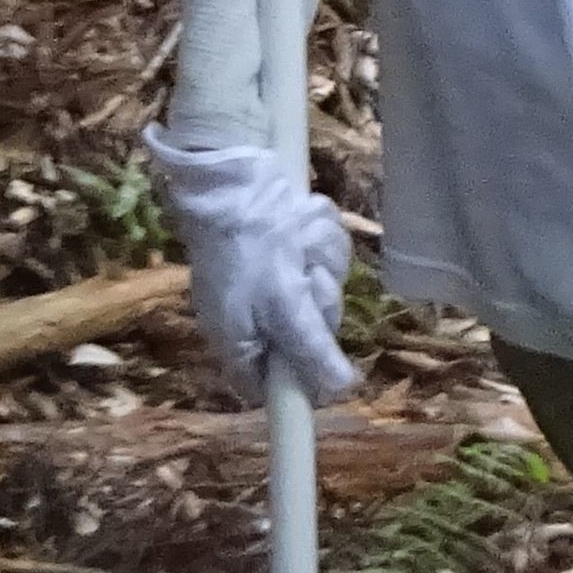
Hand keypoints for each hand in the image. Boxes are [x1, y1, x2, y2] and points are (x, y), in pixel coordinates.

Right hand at [146, 131, 357, 407]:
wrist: (233, 180)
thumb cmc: (250, 251)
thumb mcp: (282, 306)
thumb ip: (310, 350)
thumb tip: (339, 391)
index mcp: (241, 343)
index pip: (276, 387)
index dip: (305, 377)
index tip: (332, 365)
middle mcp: (258, 317)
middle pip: (313, 331)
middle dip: (318, 297)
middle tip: (306, 277)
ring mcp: (276, 280)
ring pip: (325, 283)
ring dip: (320, 258)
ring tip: (298, 238)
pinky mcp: (291, 245)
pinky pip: (324, 250)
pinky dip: (317, 232)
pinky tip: (301, 218)